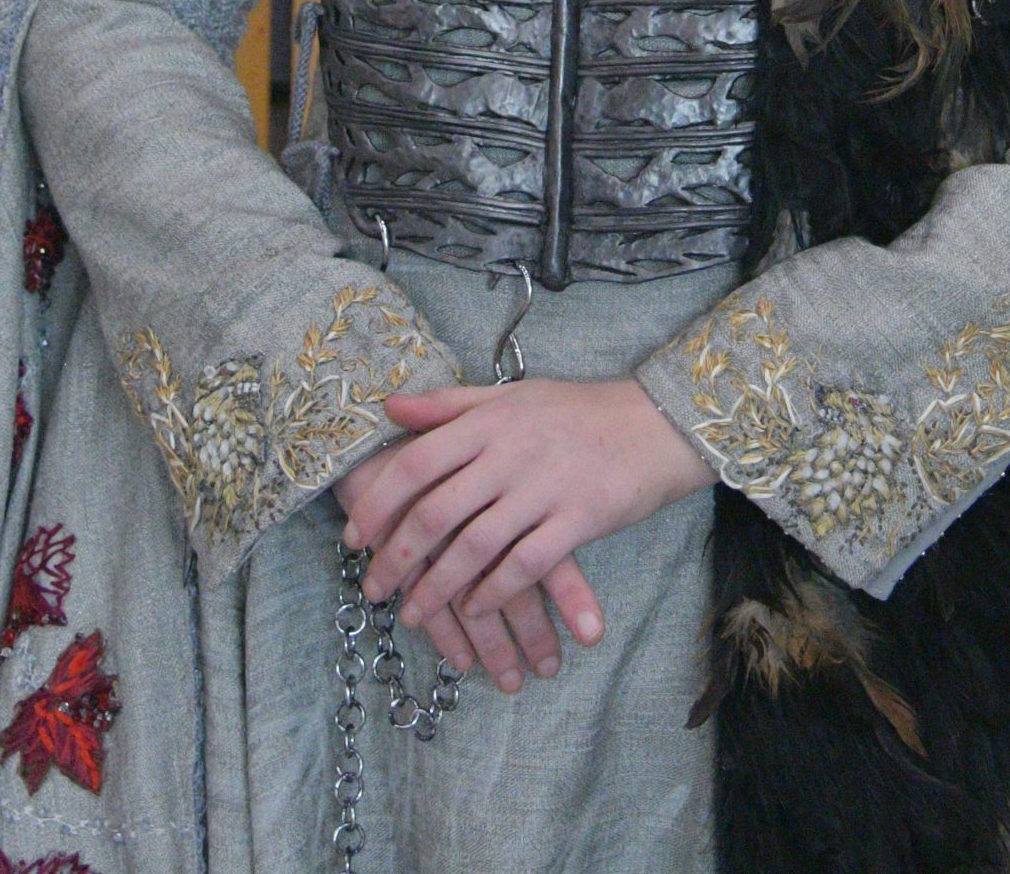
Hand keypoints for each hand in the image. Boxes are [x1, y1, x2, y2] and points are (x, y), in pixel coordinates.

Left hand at [343, 376, 713, 677]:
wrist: (655, 423)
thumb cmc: (577, 411)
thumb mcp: (511, 397)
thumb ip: (449, 405)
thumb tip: (389, 407)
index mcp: (490, 419)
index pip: (417, 462)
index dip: (380, 501)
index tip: (354, 536)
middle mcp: (510, 451)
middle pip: (436, 511)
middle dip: (396, 557)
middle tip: (372, 587)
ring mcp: (544, 486)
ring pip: (474, 546)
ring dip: (437, 588)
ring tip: (412, 613)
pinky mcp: (577, 519)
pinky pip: (523, 565)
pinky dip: (493, 592)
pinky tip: (475, 610)